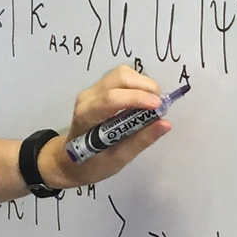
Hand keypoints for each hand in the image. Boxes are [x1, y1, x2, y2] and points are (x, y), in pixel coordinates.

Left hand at [41, 65, 169, 188]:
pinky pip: (122, 77)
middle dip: (146, 87)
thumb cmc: (91, 163)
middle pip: (120, 77)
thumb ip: (141, 140)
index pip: (112, 99)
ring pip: (122, 73)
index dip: (138, 99)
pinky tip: (143, 101)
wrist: (70, 159)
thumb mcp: (117, 159)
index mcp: (87, 116)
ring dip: (143, 84)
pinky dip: (138, 85)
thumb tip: (165, 124)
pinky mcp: (100, 88)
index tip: (160, 107)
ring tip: (153, 104)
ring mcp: (92, 90)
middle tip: (161, 106)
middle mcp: (88, 97)